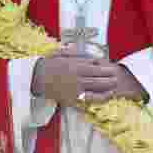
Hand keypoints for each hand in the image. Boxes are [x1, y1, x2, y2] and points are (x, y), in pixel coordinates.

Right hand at [32, 51, 146, 107]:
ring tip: (116, 85)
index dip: (104, 66)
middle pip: (99, 77)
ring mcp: (75, 89)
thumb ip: (77, 53)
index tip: (110, 66)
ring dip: (108, 87)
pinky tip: (107, 96)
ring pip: (97, 88)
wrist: (35, 78)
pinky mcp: (73, 99)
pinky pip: (90, 100)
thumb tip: (91, 56)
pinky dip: (100, 98)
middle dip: (110, 76)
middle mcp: (77, 77)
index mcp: (75, 65)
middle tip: (117, 75)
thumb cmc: (49, 64)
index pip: (95, 65)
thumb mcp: (62, 53)